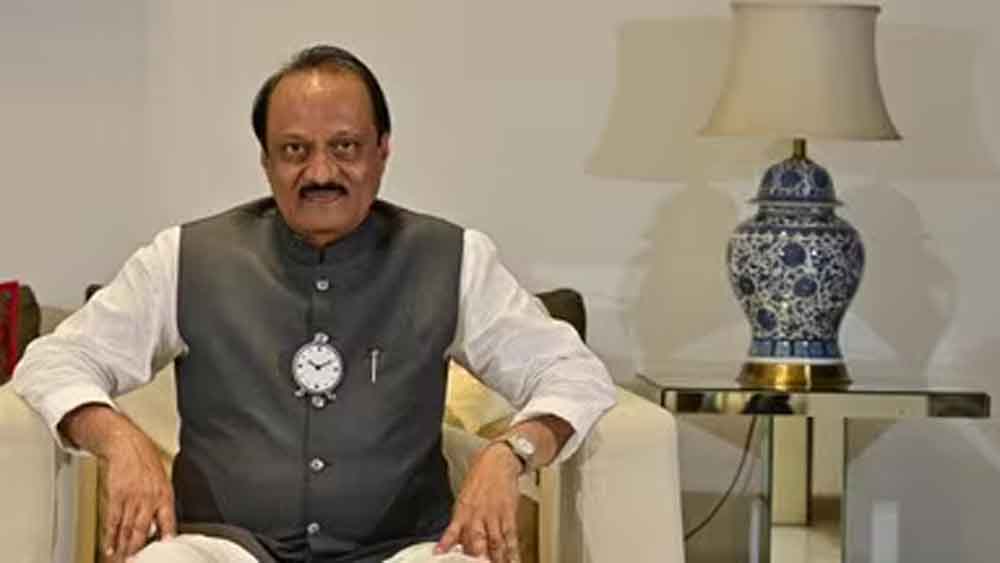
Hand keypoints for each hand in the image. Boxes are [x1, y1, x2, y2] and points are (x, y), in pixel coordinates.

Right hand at [61, 405, 176, 561]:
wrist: (128, 445)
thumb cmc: (147, 463)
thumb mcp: (163, 482)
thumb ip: (162, 505)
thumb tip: (162, 529)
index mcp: (165, 495)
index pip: (168, 521)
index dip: (166, 537)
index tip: (164, 550)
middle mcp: (149, 498)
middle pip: (142, 530)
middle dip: (138, 550)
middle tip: (136, 562)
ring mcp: (131, 498)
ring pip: (126, 529)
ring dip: (123, 548)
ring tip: (122, 561)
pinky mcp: (116, 496)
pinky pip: (113, 521)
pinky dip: (110, 537)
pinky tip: (110, 548)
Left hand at [435, 443, 522, 562]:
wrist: (498, 461)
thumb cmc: (480, 478)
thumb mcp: (464, 498)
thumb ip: (461, 522)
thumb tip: (457, 542)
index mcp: (462, 510)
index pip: (453, 531)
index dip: (447, 544)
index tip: (440, 554)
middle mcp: (477, 514)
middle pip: (476, 541)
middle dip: (476, 557)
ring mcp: (494, 515)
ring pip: (495, 543)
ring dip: (496, 559)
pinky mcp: (509, 514)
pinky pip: (511, 536)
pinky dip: (513, 551)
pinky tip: (514, 560)